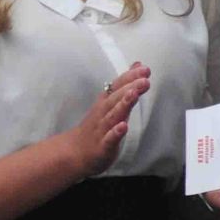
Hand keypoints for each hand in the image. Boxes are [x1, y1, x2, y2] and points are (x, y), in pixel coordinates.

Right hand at [55, 62, 149, 178]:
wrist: (74, 153)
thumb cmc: (97, 128)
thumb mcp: (111, 105)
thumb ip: (125, 86)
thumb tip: (138, 66)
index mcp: (105, 104)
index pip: (116, 87)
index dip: (129, 78)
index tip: (144, 69)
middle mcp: (102, 114)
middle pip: (115, 99)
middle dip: (129, 88)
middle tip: (144, 79)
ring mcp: (101, 130)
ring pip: (112, 116)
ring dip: (122, 105)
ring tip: (133, 94)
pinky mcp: (102, 146)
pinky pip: (109, 139)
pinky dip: (115, 132)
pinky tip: (123, 126)